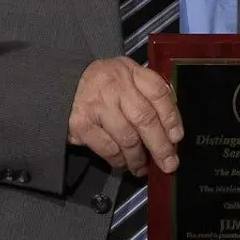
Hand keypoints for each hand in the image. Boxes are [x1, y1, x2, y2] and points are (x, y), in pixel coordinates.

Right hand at [68, 57, 183, 175]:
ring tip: (142, 167)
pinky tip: (123, 162)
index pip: (159, 93)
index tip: (177, 137)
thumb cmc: (103, 83)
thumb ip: (147, 93)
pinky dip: (119, 159)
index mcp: (131, 72)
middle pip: (145, 119)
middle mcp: (115, 86)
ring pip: (128, 138)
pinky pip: (108, 148)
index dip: (171, 118)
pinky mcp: (82, 124)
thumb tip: (170, 125)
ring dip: (138, 158)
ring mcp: (98, 106)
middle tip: (169, 163)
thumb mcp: (127, 75)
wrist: (62, 82)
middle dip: (161, 146)